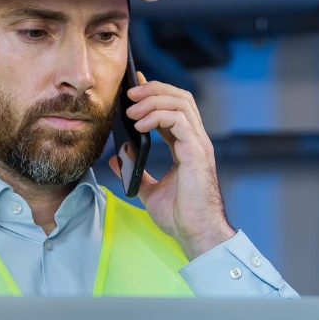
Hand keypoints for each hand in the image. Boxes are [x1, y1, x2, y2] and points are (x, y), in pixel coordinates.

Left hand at [109, 72, 235, 258]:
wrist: (195, 233)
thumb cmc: (180, 216)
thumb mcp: (149, 190)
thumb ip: (136, 171)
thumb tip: (120, 156)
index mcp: (187, 146)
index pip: (173, 108)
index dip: (155, 93)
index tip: (134, 86)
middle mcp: (196, 140)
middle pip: (180, 97)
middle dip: (153, 89)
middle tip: (129, 93)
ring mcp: (198, 144)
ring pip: (180, 102)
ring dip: (152, 99)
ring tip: (131, 110)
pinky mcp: (197, 151)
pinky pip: (179, 119)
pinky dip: (157, 116)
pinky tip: (139, 126)